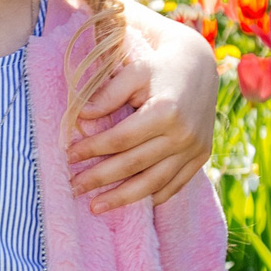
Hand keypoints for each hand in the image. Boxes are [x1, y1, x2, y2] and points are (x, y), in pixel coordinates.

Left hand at [66, 4, 218, 210]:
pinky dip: (152, 196)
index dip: (93, 149)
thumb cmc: (158, 64)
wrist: (199, 64)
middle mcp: (183, 134)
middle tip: (73, 187)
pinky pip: (175, 185)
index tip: (69, 155)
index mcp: (166, 111)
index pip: (121, 139)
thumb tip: (81, 117)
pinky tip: (129, 203)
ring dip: (123, 198)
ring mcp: (195, 148)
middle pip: (134, 165)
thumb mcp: (133, 70)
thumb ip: (108, 93)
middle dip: (100, 179)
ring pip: (154, 183)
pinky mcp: (201, 155)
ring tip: (95, 206)